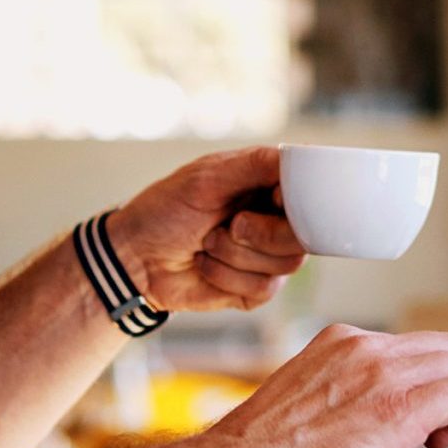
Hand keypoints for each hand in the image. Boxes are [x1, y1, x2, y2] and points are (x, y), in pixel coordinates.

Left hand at [110, 146, 307, 311]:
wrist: (134, 258)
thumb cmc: (166, 210)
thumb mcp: (208, 177)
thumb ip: (256, 165)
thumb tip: (301, 158)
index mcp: (269, 186)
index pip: (312, 193)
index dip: (297, 202)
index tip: (271, 201)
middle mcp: (275, 221)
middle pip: (304, 235)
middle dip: (260, 234)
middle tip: (229, 225)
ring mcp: (268, 257)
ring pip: (286, 264)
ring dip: (235, 255)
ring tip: (207, 242)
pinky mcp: (257, 289)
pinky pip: (265, 289)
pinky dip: (226, 277)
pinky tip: (205, 264)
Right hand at [201, 324, 447, 447]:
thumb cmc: (268, 443)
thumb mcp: (307, 388)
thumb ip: (347, 381)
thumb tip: (376, 396)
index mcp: (344, 340)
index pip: (420, 343)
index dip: (430, 377)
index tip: (419, 409)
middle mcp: (367, 346)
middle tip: (436, 423)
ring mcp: (384, 372)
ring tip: (435, 436)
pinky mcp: (399, 405)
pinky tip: (434, 443)